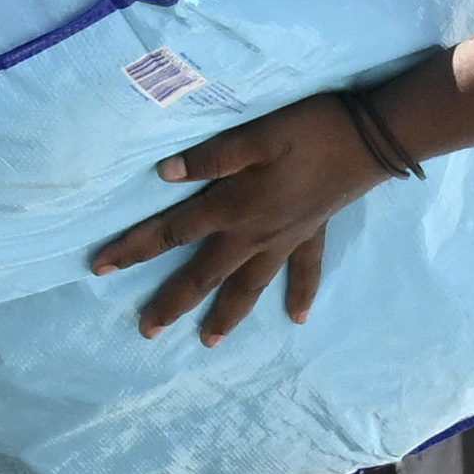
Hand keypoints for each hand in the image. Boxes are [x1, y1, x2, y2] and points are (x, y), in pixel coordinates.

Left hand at [94, 85, 404, 342]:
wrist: (372, 140)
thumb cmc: (309, 130)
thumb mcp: (256, 135)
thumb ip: (210, 158)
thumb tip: (163, 174)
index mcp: (233, 207)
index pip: (172, 232)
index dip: (135, 248)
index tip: (101, 268)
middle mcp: (255, 234)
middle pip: (205, 274)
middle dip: (173, 302)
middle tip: (147, 331)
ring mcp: (286, 239)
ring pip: (250, 286)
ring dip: (228, 315)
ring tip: (209, 342)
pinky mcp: (313, 234)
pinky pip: (305, 273)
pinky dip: (300, 295)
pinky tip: (297, 319)